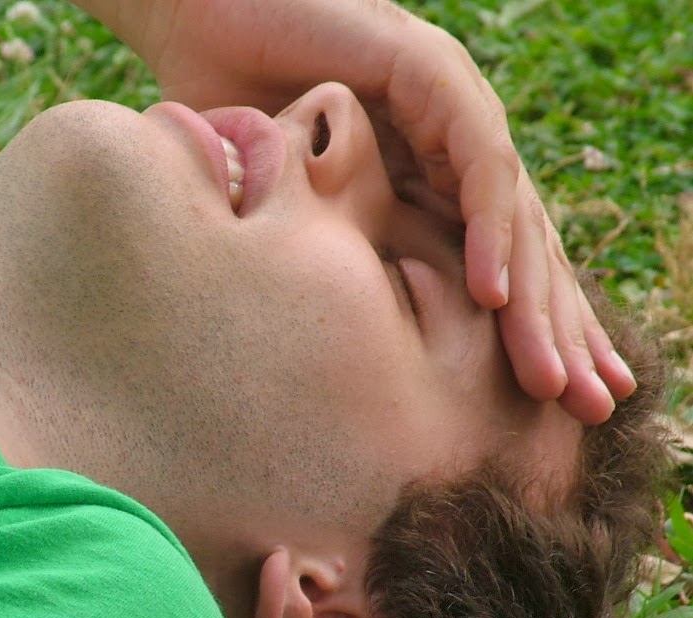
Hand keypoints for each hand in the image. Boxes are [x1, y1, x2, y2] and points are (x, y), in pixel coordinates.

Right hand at [72, 0, 635, 422]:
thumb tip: (335, 345)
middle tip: (591, 405)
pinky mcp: (429, 71)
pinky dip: (487, 228)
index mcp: (428, 178)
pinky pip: (475, 160)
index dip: (532, 330)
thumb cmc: (236, 114)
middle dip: (560, 330)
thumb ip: (334, 254)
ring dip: (535, 300)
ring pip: (513, 212)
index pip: (497, 263)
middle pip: (523, 247)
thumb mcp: (295, 212)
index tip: (554, 399)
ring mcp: (450, 103)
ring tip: (552, 376)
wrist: (200, 17)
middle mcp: (454, 143)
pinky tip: (494, 295)